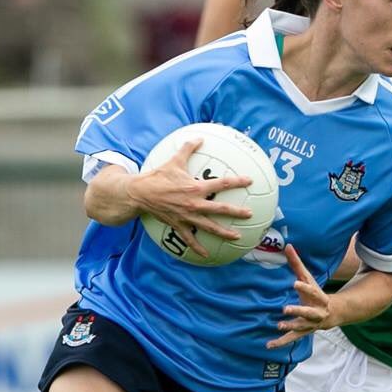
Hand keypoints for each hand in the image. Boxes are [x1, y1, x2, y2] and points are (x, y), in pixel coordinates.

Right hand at [130, 138, 252, 257]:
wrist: (141, 194)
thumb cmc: (158, 176)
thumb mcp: (174, 160)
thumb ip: (188, 148)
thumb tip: (199, 137)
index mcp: (196, 188)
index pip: (221, 183)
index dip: (237, 182)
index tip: (250, 181)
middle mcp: (194, 203)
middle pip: (220, 209)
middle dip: (237, 212)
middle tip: (250, 214)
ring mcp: (187, 216)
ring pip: (210, 227)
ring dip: (224, 232)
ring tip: (237, 237)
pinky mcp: (179, 225)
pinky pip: (190, 239)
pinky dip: (198, 248)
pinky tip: (207, 254)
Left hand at [266, 245, 330, 348]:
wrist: (333, 314)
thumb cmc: (316, 293)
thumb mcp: (308, 279)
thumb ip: (297, 264)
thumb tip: (288, 245)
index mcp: (319, 297)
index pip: (312, 291)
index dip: (304, 288)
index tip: (295, 283)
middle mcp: (316, 313)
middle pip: (308, 312)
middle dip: (298, 311)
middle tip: (285, 309)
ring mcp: (310, 324)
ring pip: (301, 327)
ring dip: (290, 327)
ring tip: (279, 326)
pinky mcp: (303, 332)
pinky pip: (291, 338)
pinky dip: (280, 342)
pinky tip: (268, 345)